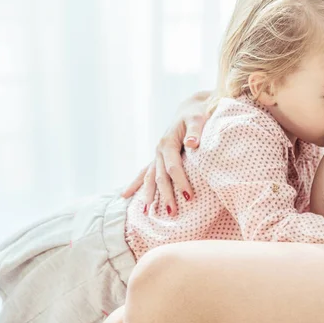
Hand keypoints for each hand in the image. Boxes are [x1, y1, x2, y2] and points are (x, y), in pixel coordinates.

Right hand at [121, 91, 210, 215]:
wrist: (189, 109)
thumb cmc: (196, 114)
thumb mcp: (198, 119)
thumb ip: (196, 131)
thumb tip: (192, 143)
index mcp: (168, 143)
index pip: (173, 167)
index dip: (180, 181)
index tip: (189, 197)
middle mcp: (159, 150)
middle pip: (160, 177)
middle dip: (164, 195)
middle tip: (170, 212)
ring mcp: (157, 155)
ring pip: (150, 177)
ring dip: (148, 195)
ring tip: (146, 212)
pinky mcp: (158, 158)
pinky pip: (145, 173)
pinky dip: (136, 184)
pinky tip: (125, 195)